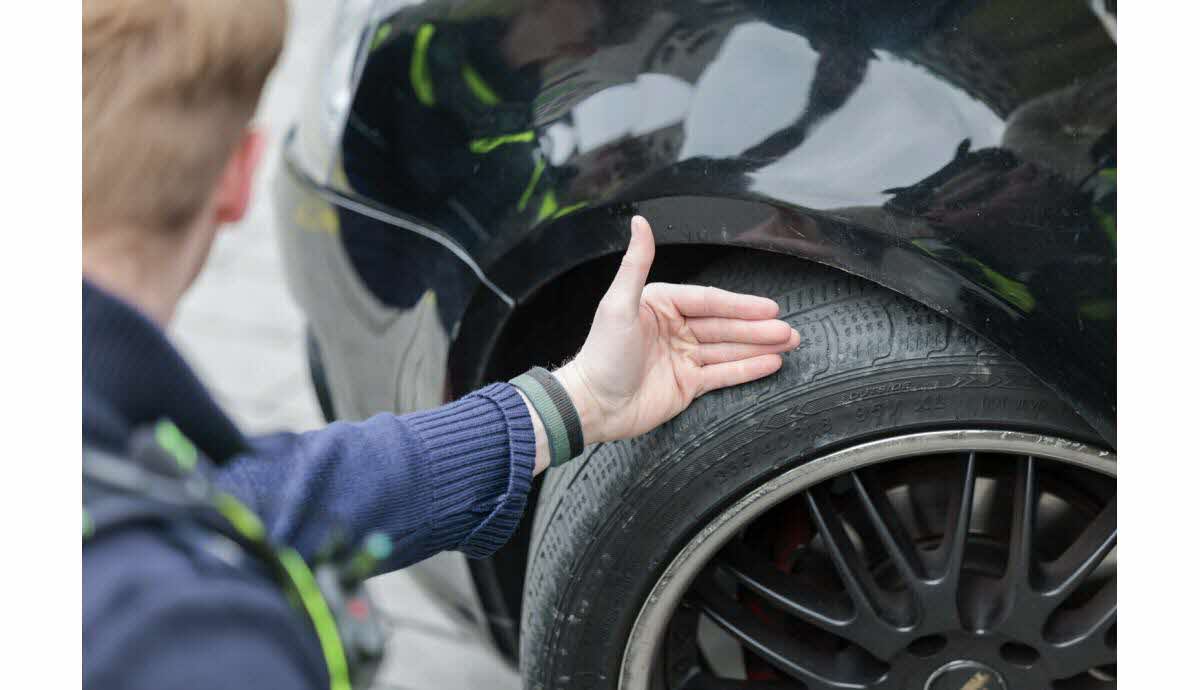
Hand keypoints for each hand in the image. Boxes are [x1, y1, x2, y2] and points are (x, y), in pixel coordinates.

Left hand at [555, 216, 798, 444]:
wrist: (591, 405)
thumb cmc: (600, 354)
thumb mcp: (617, 304)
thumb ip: (636, 263)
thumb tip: (640, 223)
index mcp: (661, 305)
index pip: (709, 301)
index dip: (740, 304)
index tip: (769, 307)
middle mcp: (675, 328)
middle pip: (724, 325)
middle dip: (757, 328)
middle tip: (788, 329)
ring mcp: (683, 357)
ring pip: (728, 348)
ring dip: (759, 346)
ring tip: (788, 342)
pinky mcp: (687, 384)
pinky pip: (723, 374)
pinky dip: (747, 368)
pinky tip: (770, 362)